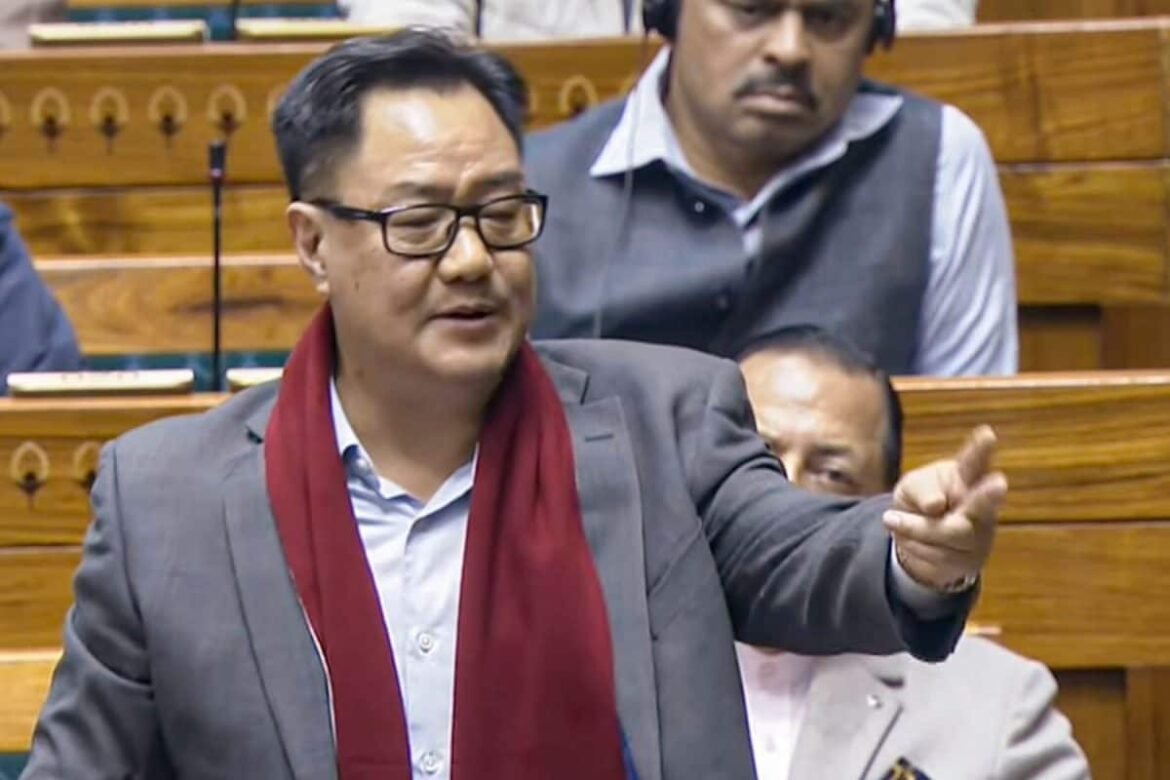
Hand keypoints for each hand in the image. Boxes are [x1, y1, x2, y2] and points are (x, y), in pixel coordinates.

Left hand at [883, 426, 1007, 592]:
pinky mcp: (969, 561)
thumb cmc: (921, 500)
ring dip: (913, 527)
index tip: (988, 434)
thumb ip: (922, 489)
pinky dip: (914, 546)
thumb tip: (937, 506)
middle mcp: (981, 505)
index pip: (974, 461)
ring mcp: (979, 535)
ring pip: (946, 533)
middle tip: (999, 482)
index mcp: (966, 477)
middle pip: (982, 503)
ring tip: (892, 518)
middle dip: (987, 495)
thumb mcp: (912, 487)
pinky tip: (910, 539)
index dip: (981, 449)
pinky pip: (936, 556)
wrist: (920, 539)